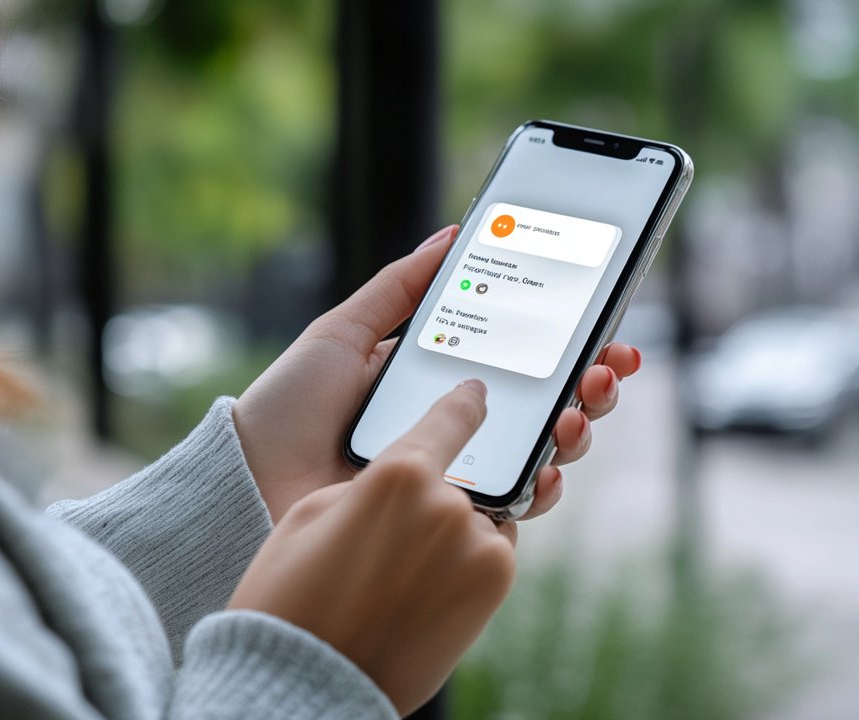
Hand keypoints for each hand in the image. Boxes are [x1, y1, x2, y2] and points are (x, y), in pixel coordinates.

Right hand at [229, 380, 514, 714]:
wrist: (304, 687)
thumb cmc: (291, 596)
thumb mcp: (311, 514)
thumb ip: (369, 483)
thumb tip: (400, 486)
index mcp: (399, 475)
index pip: (449, 419)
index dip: (463, 404)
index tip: (475, 395)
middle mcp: (448, 503)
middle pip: (454, 483)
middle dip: (428, 504)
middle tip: (389, 544)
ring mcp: (479, 546)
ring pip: (474, 519)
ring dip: (448, 535)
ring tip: (399, 577)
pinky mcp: (495, 583)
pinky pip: (487, 552)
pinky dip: (462, 562)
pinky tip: (417, 592)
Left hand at [233, 225, 641, 521]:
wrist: (251, 482)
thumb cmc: (290, 404)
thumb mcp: (344, 330)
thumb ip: (400, 286)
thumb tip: (454, 231)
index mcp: (440, 376)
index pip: (521, 355)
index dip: (569, 340)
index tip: (605, 321)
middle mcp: (458, 423)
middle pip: (546, 401)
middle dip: (592, 380)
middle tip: (607, 365)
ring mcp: (458, 470)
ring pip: (544, 451)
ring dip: (580, 426)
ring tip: (580, 409)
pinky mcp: (449, 515)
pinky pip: (515, 505)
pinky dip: (545, 486)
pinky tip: (550, 466)